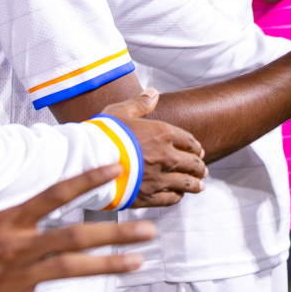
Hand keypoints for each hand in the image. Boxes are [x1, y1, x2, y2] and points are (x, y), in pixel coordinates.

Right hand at [0, 130, 154, 291]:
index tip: (118, 167)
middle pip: (77, 234)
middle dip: (116, 232)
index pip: (56, 192)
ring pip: (72, 269)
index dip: (88, 178)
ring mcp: (17, 278)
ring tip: (138, 263)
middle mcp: (19, 246)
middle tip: (150, 229)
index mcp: (8, 220)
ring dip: (108, 266)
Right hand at [101, 88, 207, 207]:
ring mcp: (158, 178)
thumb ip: (139, 104)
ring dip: (195, 184)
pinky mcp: (147, 196)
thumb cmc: (102, 134)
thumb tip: (153, 92)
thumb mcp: (121, 111)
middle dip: (199, 166)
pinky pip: (169, 199)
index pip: (190, 141)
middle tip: (202, 169)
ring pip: (185, 183)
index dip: (196, 147)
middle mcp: (166, 156)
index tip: (199, 151)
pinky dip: (176, 197)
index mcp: (163, 134)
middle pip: (192, 163)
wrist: (88, 161)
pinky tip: (178, 196)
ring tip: (200, 185)